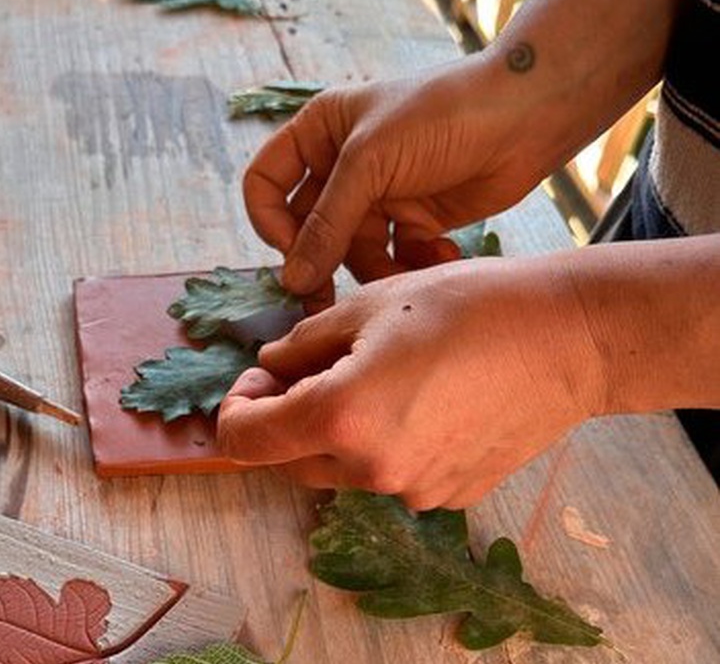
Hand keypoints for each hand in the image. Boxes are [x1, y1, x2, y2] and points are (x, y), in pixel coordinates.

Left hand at [216, 256, 604, 509]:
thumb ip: (301, 343)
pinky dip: (383, 445)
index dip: (237, 407)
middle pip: (288, 460)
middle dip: (282, 417)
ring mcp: (413, 492)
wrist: (567, 340)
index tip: (259, 376)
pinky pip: (390, 476)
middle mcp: (371, 470)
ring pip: (340, 469)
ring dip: (334, 431)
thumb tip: (269, 365)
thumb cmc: (467, 307)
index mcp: (341, 418)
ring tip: (373, 376)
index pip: (243, 440)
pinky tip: (421, 400)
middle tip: (307, 367)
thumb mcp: (368, 306)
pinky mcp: (449, 498)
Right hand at [244, 55, 559, 305]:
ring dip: (374, 271)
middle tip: (324, 305)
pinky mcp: (415, 220)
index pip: (265, 185)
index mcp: (319, 134)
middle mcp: (343, 166)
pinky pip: (394, 258)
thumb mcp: (369, 164)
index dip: (270, 222)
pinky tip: (438, 256)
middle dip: (320, 263)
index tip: (292, 251)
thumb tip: (291, 280)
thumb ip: (326, 224)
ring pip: (352, 252)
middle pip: (308, 228)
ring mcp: (379, 195)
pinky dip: (411, 266)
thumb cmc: (439, 117)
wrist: (524, 116)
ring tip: (398, 284)